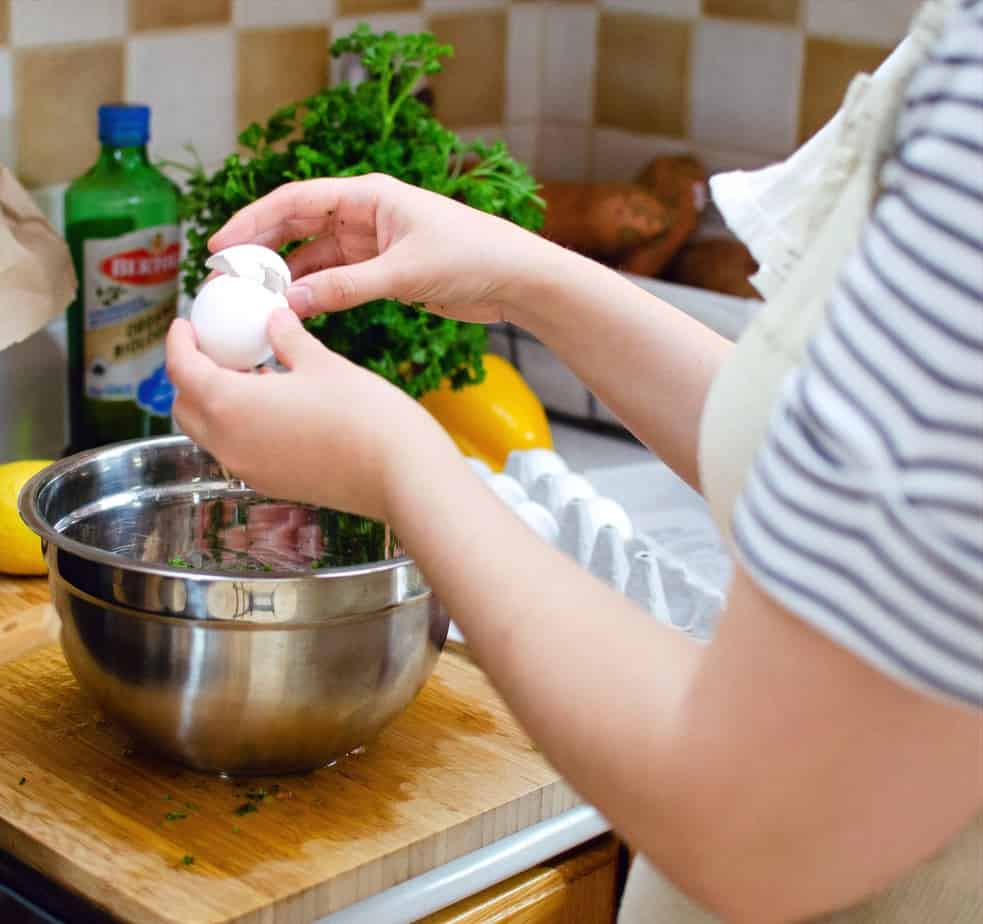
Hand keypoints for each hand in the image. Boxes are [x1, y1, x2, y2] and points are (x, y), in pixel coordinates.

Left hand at [165, 308, 454, 519]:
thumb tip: (273, 319)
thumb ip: (287, 339)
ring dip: (216, 403)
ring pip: (210, 433)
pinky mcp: (273, 485)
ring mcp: (250, 470)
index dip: (178, 342)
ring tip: (251, 374)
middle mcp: (230, 445)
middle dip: (191, 376)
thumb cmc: (364, 415)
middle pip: (186, 407)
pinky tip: (275, 405)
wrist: (401, 474)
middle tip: (215, 349)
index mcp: (231, 405)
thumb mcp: (322, 363)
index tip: (186, 325)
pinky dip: (240, 426)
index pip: (181, 370)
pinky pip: (239, 451)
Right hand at [208, 173, 559, 324]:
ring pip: (316, 258)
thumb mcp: (404, 273)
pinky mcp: (385, 272)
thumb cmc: (472, 256)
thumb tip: (291, 304)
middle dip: (263, 250)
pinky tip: (294, 312)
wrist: (516, 278)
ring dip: (289, 278)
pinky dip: (315, 295)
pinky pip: (337, 281)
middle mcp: (366, 216)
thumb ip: (346, 288)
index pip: (296, 201)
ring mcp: (374, 245)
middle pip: (298, 227)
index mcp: (369, 196)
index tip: (222, 245)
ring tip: (255, 301)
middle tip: (228, 277)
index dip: (254, 221)